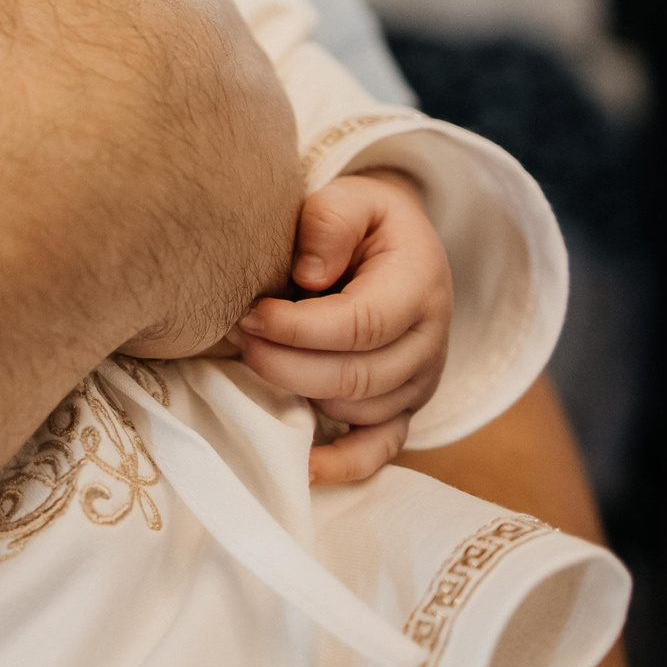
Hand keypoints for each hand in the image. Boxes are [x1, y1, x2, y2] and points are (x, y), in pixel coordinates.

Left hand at [235, 170, 451, 483]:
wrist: (397, 246)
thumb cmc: (362, 222)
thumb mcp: (352, 197)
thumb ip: (330, 222)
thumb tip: (310, 275)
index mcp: (419, 286)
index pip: (361, 324)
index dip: (298, 328)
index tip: (249, 314)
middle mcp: (428, 343)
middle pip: (356, 375)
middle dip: (286, 362)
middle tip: (238, 335)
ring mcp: (418, 383)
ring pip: (358, 410)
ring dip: (300, 393)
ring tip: (255, 356)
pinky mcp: (402, 409)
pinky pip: (380, 449)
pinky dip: (345, 464)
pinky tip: (304, 468)